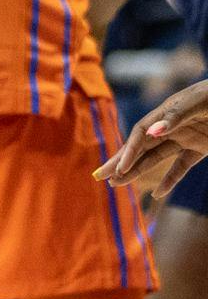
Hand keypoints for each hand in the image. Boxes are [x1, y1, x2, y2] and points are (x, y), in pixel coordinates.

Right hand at [96, 79, 207, 199]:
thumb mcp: (199, 103)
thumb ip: (176, 117)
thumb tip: (152, 132)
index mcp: (166, 113)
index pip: (140, 134)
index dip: (128, 151)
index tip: (119, 169)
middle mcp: (171, 127)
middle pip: (141, 147)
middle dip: (120, 162)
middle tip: (100, 177)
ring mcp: (186, 138)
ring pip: (156, 158)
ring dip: (137, 172)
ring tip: (116, 185)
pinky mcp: (200, 148)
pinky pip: (181, 167)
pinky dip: (170, 180)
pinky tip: (158, 195)